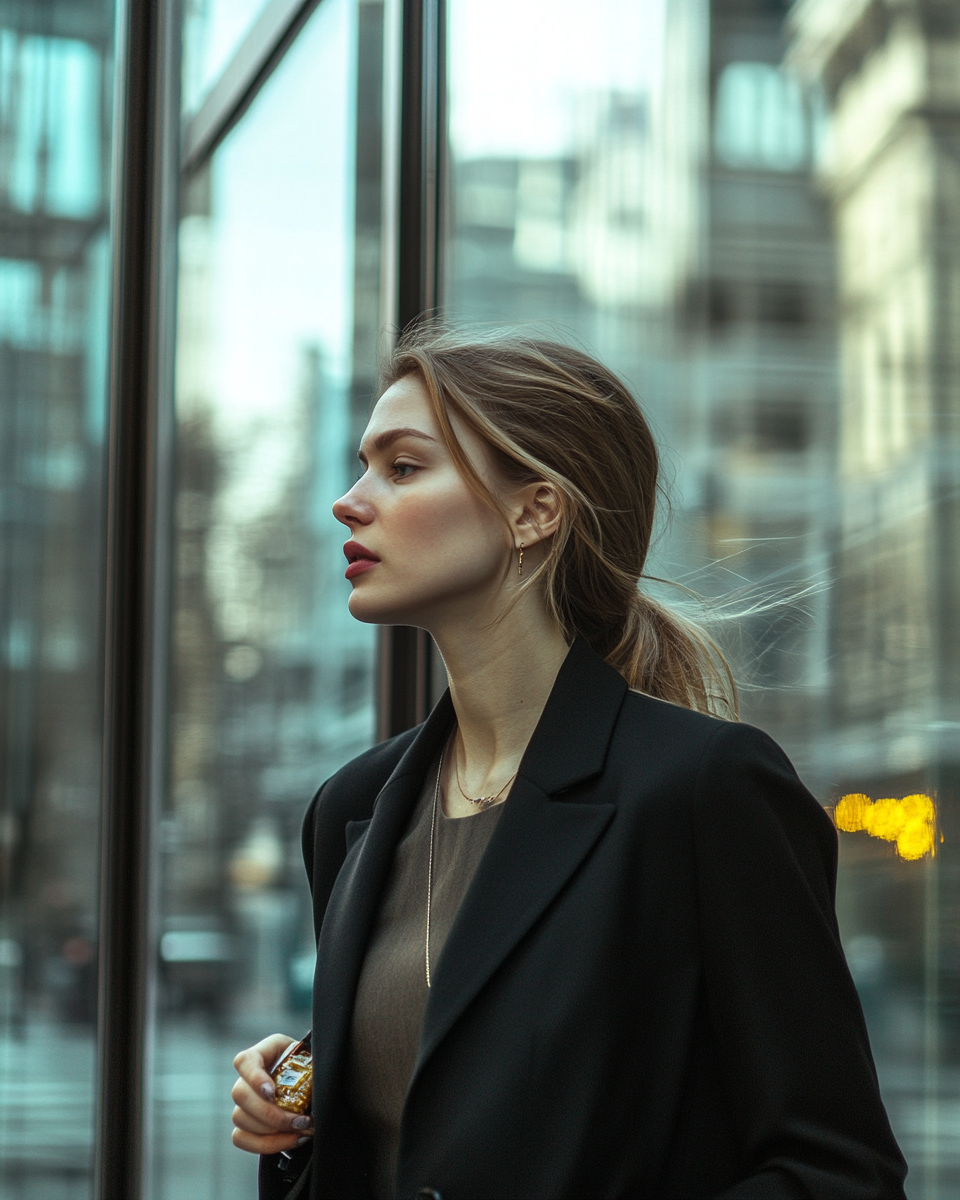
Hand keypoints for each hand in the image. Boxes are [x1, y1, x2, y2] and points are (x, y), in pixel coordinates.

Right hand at [231, 1033, 312, 1154]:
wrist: (312, 1083)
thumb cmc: (311, 1067)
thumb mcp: (311, 1058)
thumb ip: (310, 1066)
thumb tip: (316, 1083)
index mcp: (263, 1054)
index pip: (245, 1061)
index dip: (254, 1078)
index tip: (272, 1093)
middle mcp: (247, 1077)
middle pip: (240, 1094)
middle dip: (271, 1114)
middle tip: (300, 1121)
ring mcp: (243, 1102)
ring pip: (240, 1119)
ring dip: (273, 1132)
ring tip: (301, 1131)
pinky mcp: (244, 1124)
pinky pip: (241, 1138)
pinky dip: (266, 1144)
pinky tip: (290, 1140)